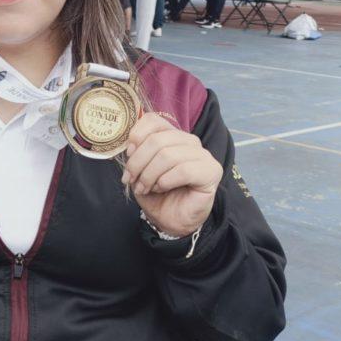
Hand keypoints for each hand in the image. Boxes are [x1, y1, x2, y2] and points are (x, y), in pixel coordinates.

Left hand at [122, 113, 221, 237]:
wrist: (171, 220)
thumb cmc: (156, 193)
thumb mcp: (139, 170)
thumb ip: (136, 153)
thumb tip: (129, 145)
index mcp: (172, 135)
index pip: (153, 120)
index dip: (136, 136)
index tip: (128, 155)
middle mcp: (189, 141)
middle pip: (157, 140)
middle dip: (137, 162)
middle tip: (131, 179)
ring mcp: (203, 155)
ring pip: (167, 155)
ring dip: (149, 175)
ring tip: (145, 188)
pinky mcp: (212, 171)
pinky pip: (183, 170)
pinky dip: (165, 181)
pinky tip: (162, 188)